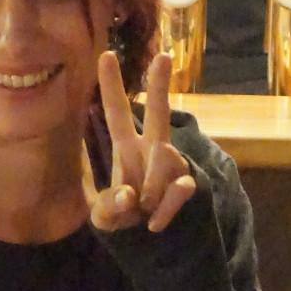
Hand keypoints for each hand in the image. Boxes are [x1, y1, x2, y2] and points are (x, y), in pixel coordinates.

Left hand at [85, 51, 195, 233]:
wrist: (149, 235)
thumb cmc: (122, 215)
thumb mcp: (104, 217)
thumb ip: (108, 207)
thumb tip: (129, 196)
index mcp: (126, 147)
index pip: (117, 113)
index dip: (111, 86)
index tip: (107, 55)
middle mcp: (151, 148)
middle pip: (158, 112)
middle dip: (160, 85)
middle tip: (164, 56)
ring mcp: (172, 163)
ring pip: (166, 156)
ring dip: (151, 188)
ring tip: (143, 208)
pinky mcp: (186, 182)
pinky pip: (180, 188)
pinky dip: (164, 209)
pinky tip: (153, 223)